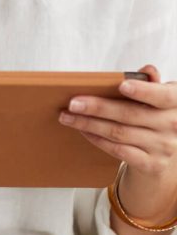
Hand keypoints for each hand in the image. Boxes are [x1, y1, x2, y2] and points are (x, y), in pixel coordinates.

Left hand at [58, 64, 176, 179]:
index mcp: (176, 104)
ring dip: (89, 123)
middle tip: (72, 103)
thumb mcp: (156, 97)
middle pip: (130, 114)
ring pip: (119, 133)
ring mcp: (164, 147)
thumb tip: (148, 70)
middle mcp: (173, 126)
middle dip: (97, 107)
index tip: (122, 85)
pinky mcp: (152, 164)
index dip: (144, 91)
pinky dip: (97, 139)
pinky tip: (82, 130)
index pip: (163, 96)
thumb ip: (150, 83)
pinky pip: (119, 150)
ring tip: (67, 116)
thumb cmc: (152, 114)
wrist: (161, 151)